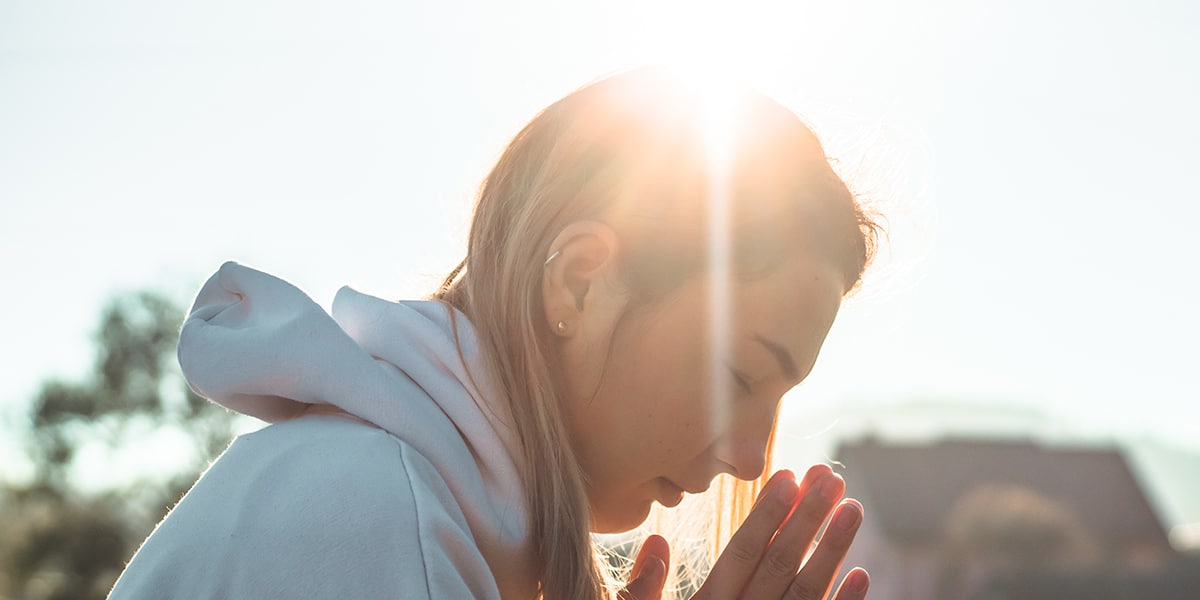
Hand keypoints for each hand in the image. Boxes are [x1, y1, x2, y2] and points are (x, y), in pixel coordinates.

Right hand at [620, 465, 868, 599]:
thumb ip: (643, 590)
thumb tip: (656, 542)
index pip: (740, 553)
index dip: (767, 514)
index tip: (789, 476)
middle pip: (779, 564)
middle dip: (807, 518)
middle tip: (830, 478)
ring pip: (806, 593)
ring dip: (833, 550)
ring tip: (853, 509)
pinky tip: (861, 575)